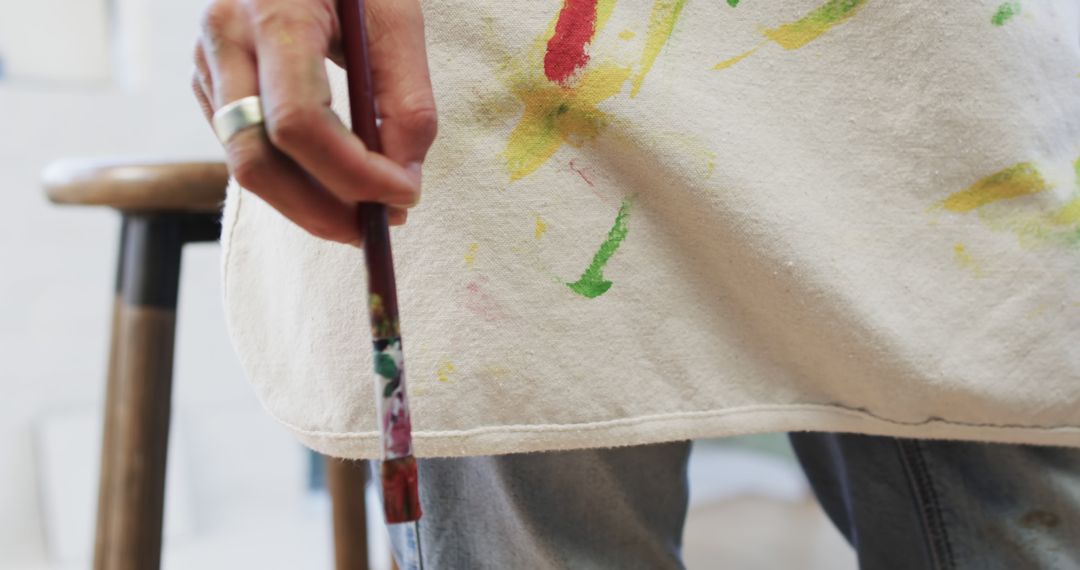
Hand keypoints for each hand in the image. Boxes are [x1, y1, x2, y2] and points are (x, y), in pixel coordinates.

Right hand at [192, 0, 436, 243]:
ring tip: (363, 213)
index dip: (353, 174)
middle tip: (377, 227)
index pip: (298, 122)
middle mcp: (224, 38)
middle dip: (321, 211)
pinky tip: (332, 180)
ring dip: (306, 205)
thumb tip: (403, 178)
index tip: (404, 195)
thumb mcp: (396, 16)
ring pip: (244, 165)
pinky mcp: (209, 82)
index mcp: (272, 11)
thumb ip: (407, 99)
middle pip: (256, 160)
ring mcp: (206, 62)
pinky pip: (245, 150)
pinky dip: (291, 179)